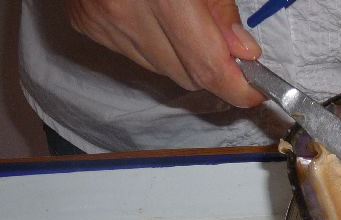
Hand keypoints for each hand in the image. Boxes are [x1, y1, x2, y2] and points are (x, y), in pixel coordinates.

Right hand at [67, 0, 264, 106]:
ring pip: (160, 67)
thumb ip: (218, 6)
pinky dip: (153, 41)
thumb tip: (242, 51)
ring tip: (184, 17)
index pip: (205, 66)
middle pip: (185, 74)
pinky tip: (152, 11)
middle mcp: (125, 13)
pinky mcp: (85, 22)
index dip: (237, 87)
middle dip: (214, 69)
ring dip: (183, 56)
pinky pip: (133, 51)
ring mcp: (100, 21)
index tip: (256, 90)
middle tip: (229, 48)